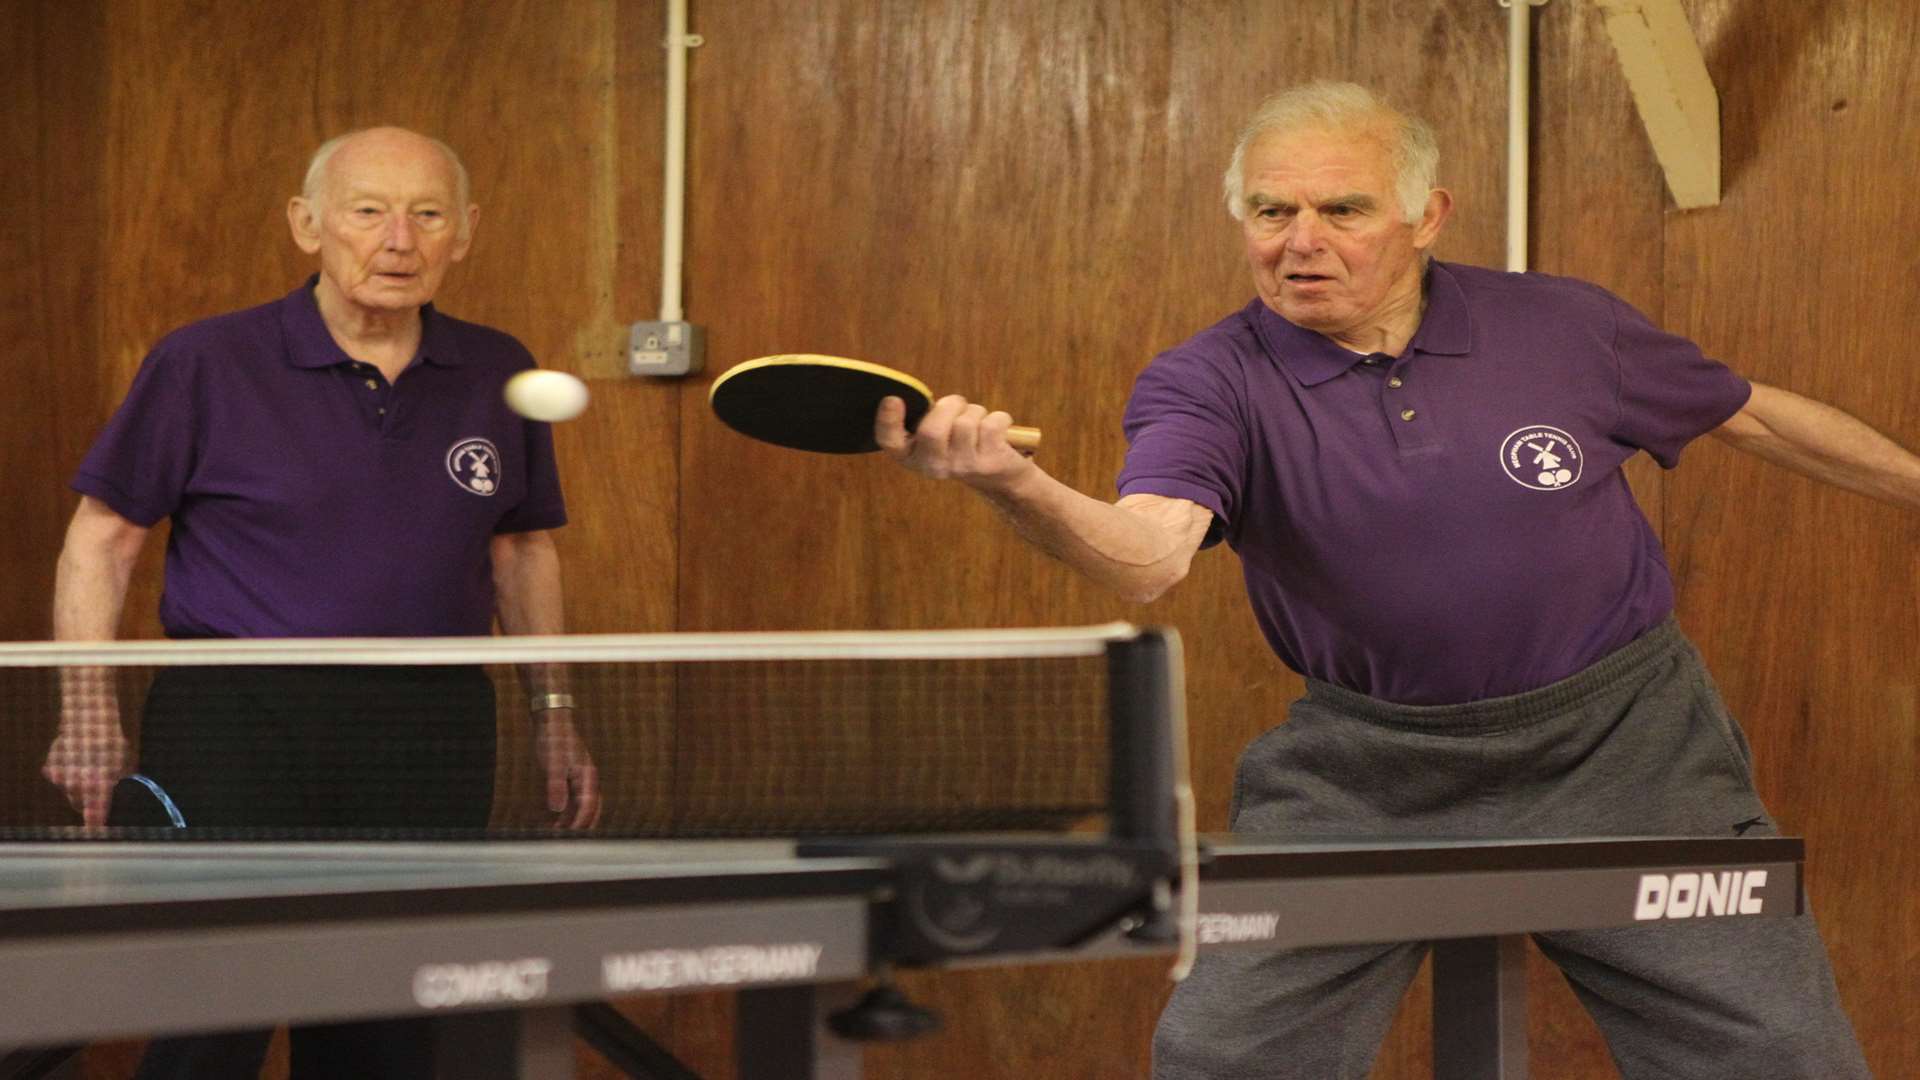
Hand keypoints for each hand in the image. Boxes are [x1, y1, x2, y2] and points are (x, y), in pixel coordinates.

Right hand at [43, 670, 128, 826]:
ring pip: (69, 792)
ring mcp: (62, 776)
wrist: (88, 718)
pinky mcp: (51, 768)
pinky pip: (59, 778)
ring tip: (88, 769)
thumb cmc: (113, 741)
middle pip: (80, 804)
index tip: (97, 833)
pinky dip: (66, 774)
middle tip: (97, 789)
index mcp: (99, 785)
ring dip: (77, 787)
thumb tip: (128, 795)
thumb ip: (122, 782)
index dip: (96, 825)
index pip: (95, 815)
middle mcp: (78, 784)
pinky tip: (76, 761)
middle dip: (88, 802)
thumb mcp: (126, 763)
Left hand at [534, 709, 600, 828]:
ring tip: (555, 832)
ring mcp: (579, 776)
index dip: (579, 824)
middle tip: (567, 841)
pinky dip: (564, 809)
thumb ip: (555, 787)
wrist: (550, 718)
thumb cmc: (553, 738)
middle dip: (580, 825)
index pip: (588, 807)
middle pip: (590, 808)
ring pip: (580, 804)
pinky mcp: (569, 774)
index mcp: (586, 776)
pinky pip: (571, 797)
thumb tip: (556, 809)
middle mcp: (586, 778)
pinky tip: (551, 815)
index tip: (569, 838)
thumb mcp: (552, 764)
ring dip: (570, 819)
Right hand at [875, 394, 1034, 489]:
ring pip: (965, 422)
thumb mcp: (937, 436)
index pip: (890, 442)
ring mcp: (962, 467)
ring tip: (978, 421)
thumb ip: (925, 419)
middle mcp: (933, 466)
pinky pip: (991, 424)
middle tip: (957, 405)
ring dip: (975, 411)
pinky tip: (998, 429)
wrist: (1000, 476)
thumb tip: (915, 396)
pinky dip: (999, 418)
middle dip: (949, 406)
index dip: (887, 421)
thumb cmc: (962, 444)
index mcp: (913, 456)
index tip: (893, 399)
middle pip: (931, 430)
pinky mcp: (989, 463)